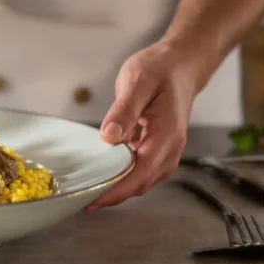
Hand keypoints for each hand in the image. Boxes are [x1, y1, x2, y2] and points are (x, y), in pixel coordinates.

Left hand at [87, 40, 212, 210]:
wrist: (181, 63)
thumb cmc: (160, 69)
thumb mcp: (138, 83)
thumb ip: (123, 110)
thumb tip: (109, 137)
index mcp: (166, 136)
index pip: (141, 174)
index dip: (117, 191)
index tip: (93, 200)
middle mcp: (170, 148)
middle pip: (141, 183)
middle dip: (113, 195)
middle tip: (82, 198)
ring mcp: (166, 149)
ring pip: (141, 179)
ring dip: (118, 187)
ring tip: (89, 190)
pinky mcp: (158, 146)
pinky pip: (140, 168)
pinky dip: (123, 174)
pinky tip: (103, 171)